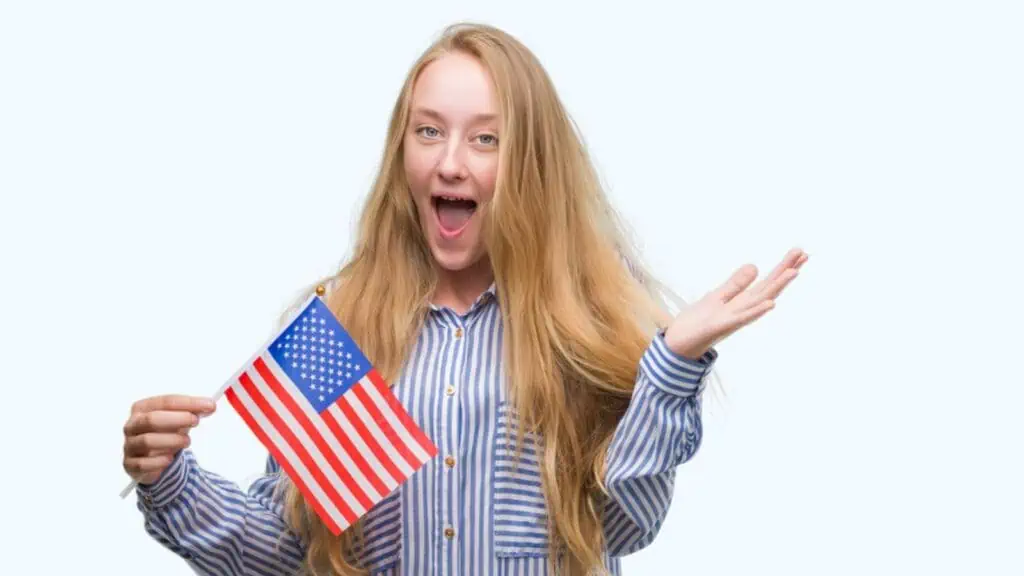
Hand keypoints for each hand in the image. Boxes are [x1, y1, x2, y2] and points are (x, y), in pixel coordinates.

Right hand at [122, 395, 215, 484]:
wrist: (152, 458)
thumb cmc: (165, 433)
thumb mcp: (179, 419)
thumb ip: (193, 412)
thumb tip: (209, 406)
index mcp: (142, 408)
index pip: (165, 401)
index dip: (188, 403)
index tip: (208, 405)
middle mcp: (132, 425)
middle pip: (152, 419)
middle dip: (178, 419)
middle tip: (196, 421)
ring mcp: (129, 445)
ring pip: (147, 441)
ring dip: (172, 441)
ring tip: (186, 441)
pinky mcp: (130, 464)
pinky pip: (143, 463)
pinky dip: (159, 461)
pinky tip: (170, 459)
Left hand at [663, 247, 808, 358]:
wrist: (679, 344)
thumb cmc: (698, 322)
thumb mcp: (717, 297)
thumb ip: (736, 284)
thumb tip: (755, 266)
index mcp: (742, 302)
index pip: (767, 282)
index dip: (782, 268)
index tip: (799, 253)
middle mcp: (743, 310)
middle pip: (768, 288)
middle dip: (785, 271)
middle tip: (804, 254)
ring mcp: (734, 318)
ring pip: (759, 301)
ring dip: (776, 288)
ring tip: (794, 272)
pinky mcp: (720, 326)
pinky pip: (742, 318)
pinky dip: (756, 311)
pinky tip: (770, 304)